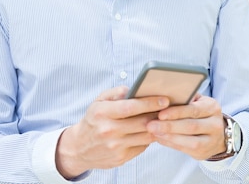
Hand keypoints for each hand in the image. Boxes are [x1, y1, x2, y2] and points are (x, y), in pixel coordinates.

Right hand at [55, 86, 169, 177]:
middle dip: (158, 114)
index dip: (150, 103)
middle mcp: (108, 131)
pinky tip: (151, 131)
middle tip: (169, 108)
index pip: (130, 107)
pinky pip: (142, 147)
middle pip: (141, 122)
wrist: (79, 148)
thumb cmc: (93, 120)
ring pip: (145, 136)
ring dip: (157, 127)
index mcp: (102, 113)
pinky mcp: (120, 159)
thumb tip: (134, 88)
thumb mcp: (98, 101)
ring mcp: (115, 147)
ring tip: (163, 119)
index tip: (164, 99)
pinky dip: (149, 138)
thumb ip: (116, 92)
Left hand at [146, 94, 225, 159]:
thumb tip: (162, 95)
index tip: (160, 114)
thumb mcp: (197, 102)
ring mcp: (211, 141)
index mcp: (212, 107)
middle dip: (169, 126)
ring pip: (189, 141)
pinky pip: (185, 149)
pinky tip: (159, 138)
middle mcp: (215, 124)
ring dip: (169, 137)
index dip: (176, 112)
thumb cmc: (200, 113)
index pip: (194, 110)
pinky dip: (170, 143)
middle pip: (191, 126)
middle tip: (151, 125)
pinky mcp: (203, 152)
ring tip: (153, 132)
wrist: (217, 134)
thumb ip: (185, 99)